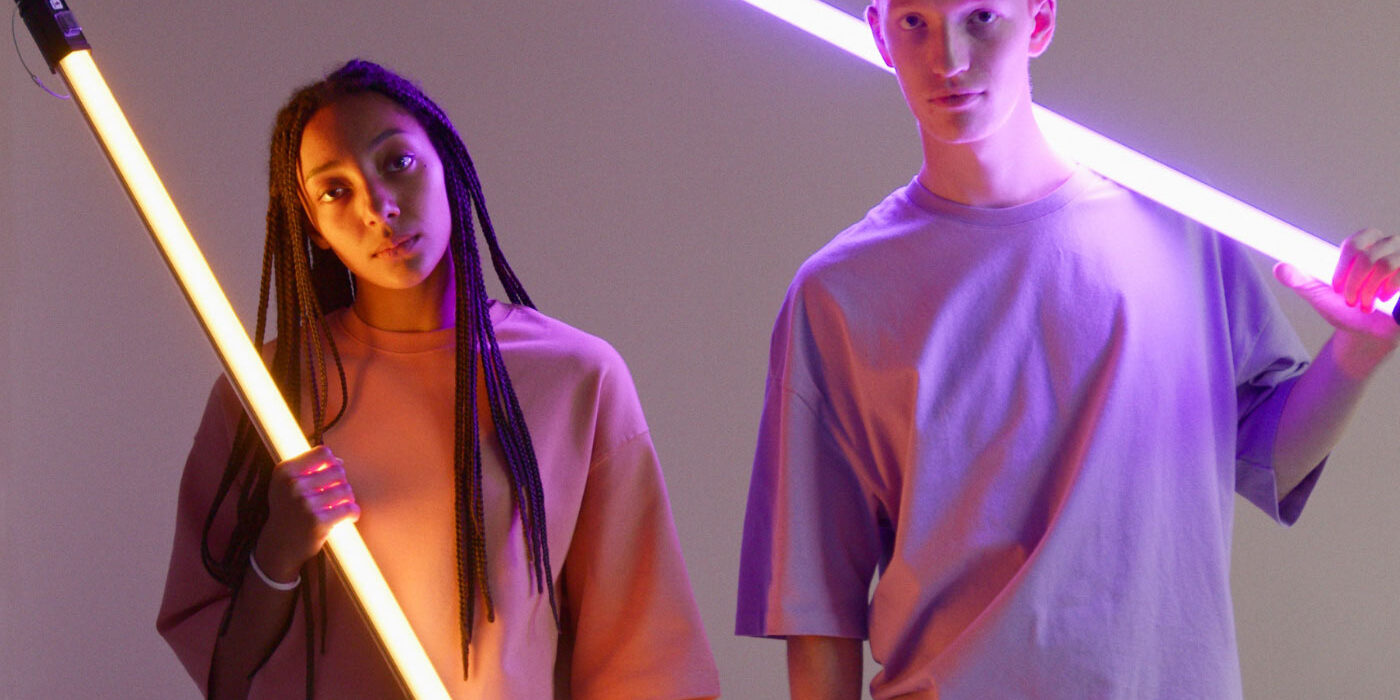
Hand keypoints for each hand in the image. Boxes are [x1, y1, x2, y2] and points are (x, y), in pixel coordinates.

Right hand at [254, 445, 360, 581]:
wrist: (279, 546)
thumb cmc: (288, 510)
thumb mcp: (286, 484)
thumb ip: (308, 468)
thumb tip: (339, 461)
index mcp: (285, 471)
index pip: (323, 453)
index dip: (331, 463)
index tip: (329, 477)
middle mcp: (293, 485)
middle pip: (338, 470)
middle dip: (341, 482)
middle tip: (335, 496)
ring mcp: (305, 504)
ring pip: (346, 489)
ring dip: (348, 499)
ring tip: (340, 506)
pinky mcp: (318, 521)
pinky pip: (349, 509)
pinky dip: (353, 512)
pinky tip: (348, 516)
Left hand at [1274, 228, 1399, 375]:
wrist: (1367, 332)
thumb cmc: (1345, 309)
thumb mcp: (1319, 295)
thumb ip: (1299, 279)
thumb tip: (1279, 267)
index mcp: (1365, 244)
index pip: (1354, 243)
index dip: (1342, 269)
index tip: (1336, 289)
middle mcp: (1389, 245)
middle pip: (1367, 255)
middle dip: (1353, 283)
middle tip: (1350, 300)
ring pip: (1384, 264)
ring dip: (1369, 290)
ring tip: (1366, 304)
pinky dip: (1387, 290)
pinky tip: (1383, 300)